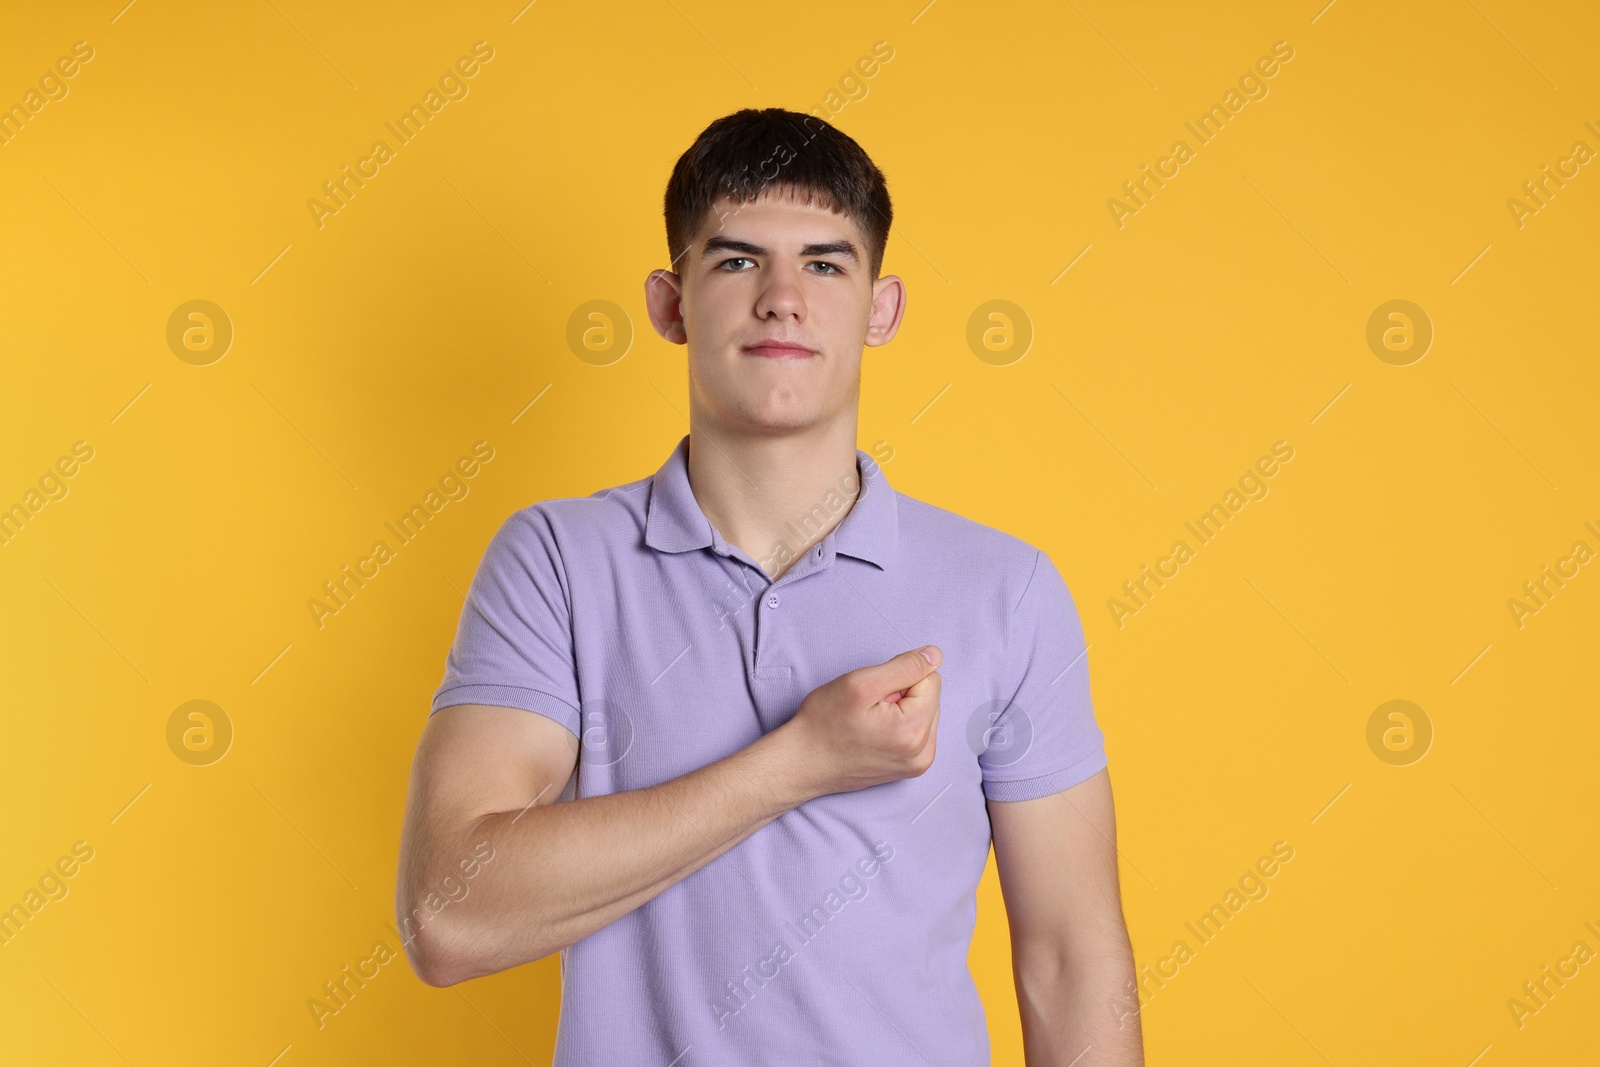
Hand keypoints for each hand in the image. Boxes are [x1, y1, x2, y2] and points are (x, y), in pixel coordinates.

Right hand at [781, 646, 942, 797]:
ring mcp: (917, 763)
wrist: (802, 762)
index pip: (931, 678)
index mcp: (914, 732)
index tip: (875, 694)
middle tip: (869, 709)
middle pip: (929, 697)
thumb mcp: (860, 684)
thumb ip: (905, 666)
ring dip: (899, 709)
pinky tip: (874, 731)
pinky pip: (917, 730)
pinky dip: (898, 724)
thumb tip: (935, 656)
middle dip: (901, 694)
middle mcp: (923, 753)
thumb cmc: (823, 725)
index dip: (899, 677)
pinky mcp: (910, 767)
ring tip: (869, 721)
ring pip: (923, 712)